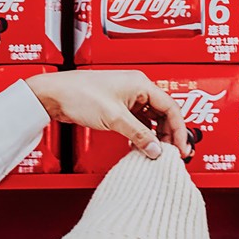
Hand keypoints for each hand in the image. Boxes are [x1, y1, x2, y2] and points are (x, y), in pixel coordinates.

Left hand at [26, 70, 191, 160]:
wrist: (57, 95)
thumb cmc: (81, 95)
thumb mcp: (115, 118)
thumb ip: (138, 135)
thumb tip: (155, 149)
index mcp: (141, 84)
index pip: (171, 107)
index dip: (178, 129)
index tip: (180, 148)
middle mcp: (137, 88)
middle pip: (163, 113)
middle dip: (168, 134)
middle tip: (171, 154)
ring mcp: (127, 98)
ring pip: (151, 118)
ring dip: (154, 135)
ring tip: (156, 152)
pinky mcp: (117, 107)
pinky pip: (138, 121)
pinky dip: (141, 134)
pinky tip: (140, 146)